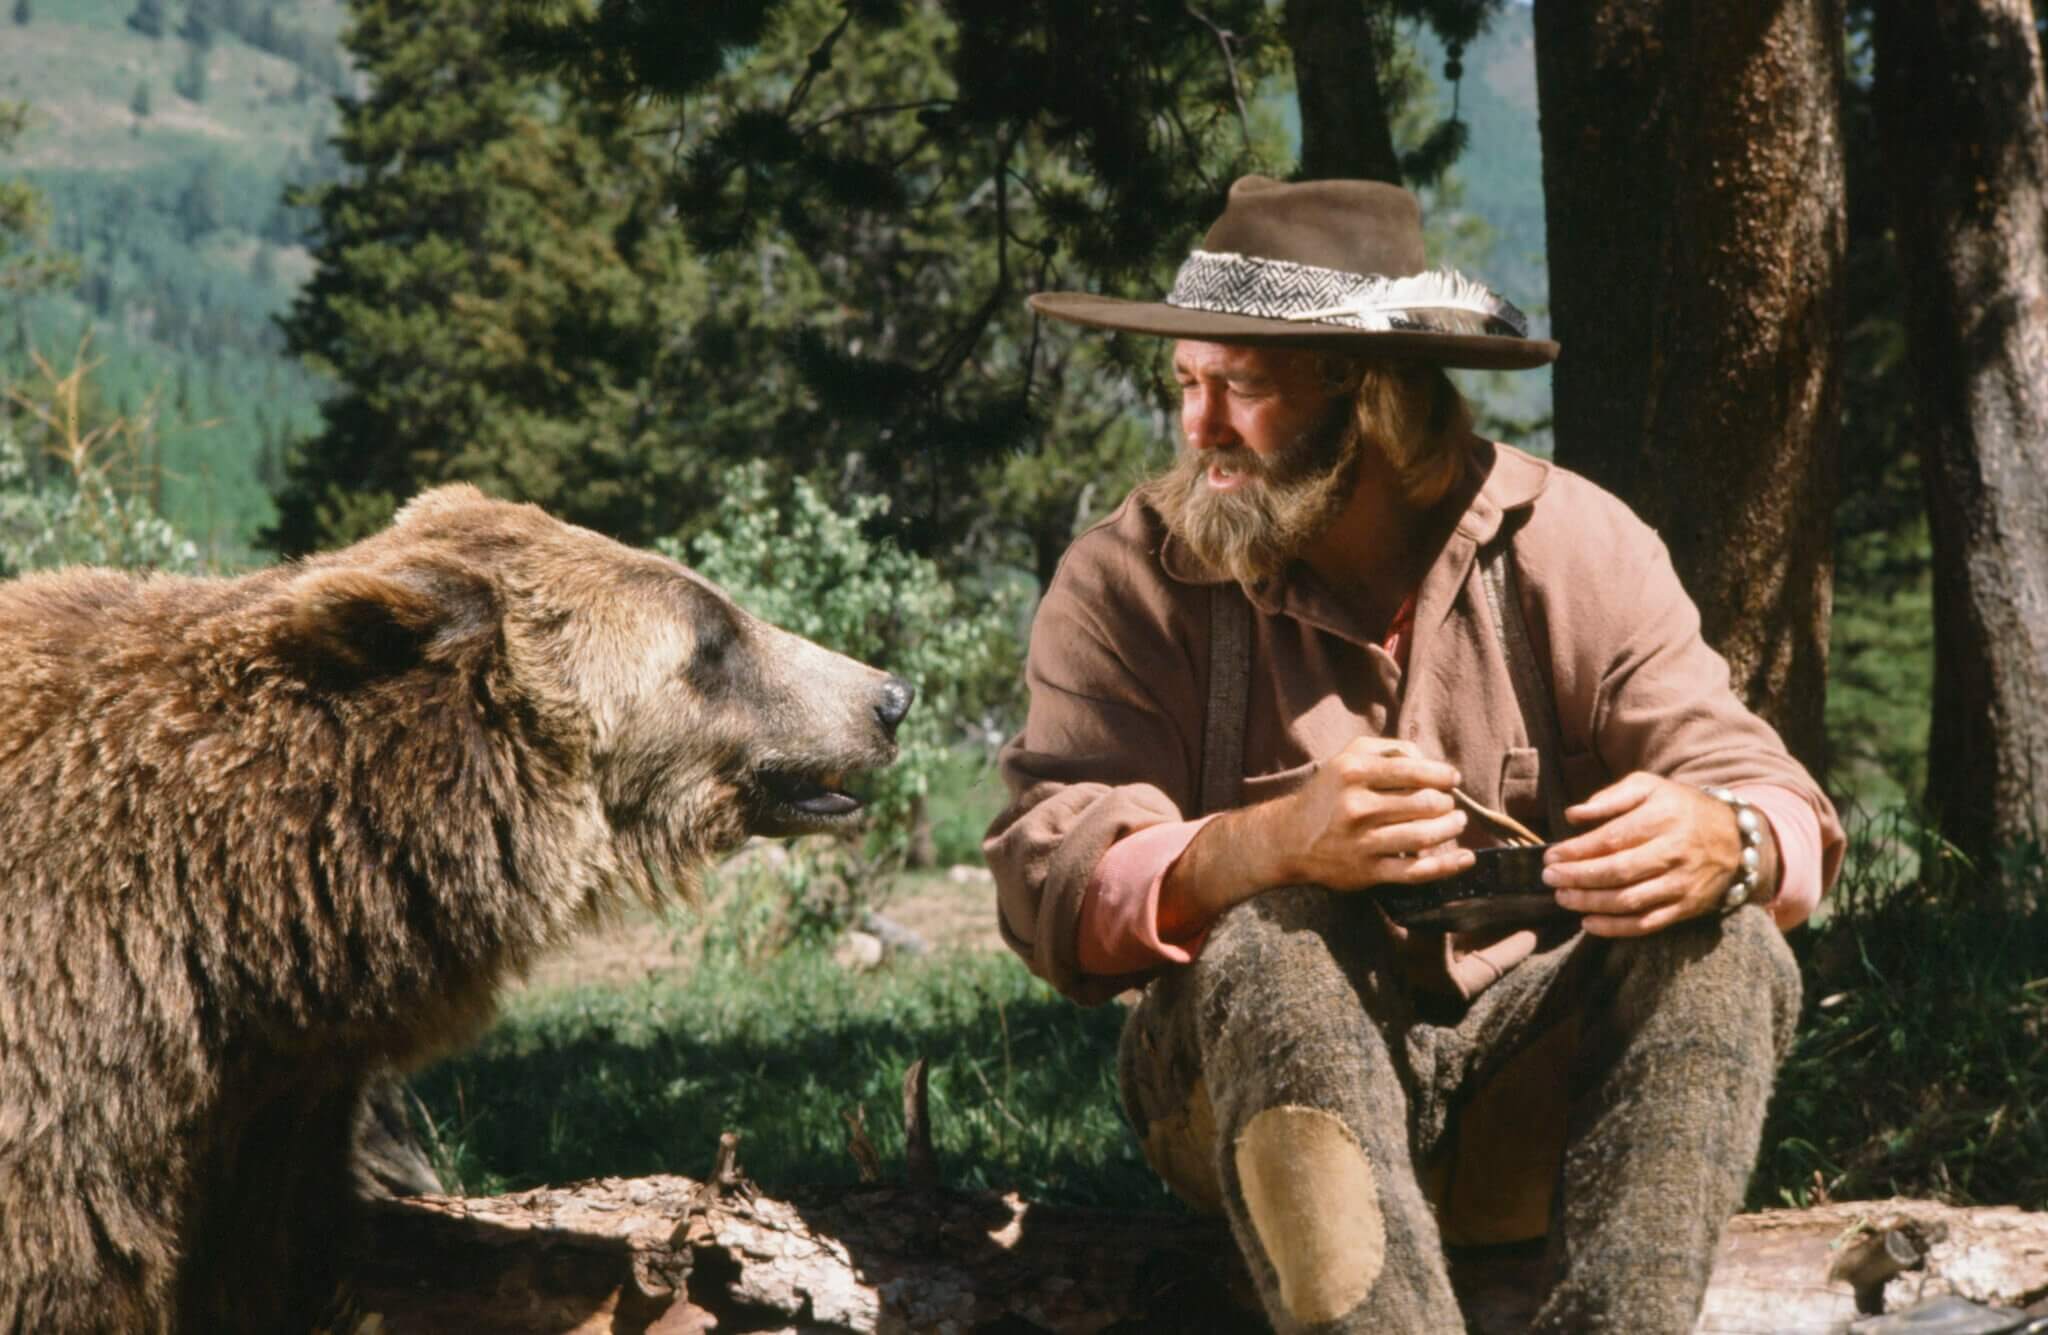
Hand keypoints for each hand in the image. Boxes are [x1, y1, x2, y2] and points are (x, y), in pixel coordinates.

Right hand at [1266, 736, 1475, 891]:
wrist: (1289, 839)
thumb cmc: (1327, 793)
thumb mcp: (1348, 757)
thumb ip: (1388, 749)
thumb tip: (1429, 761)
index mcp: (1352, 773)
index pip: (1413, 771)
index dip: (1442, 775)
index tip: (1452, 779)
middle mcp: (1356, 807)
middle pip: (1423, 804)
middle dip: (1446, 803)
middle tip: (1449, 803)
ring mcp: (1362, 842)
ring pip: (1424, 836)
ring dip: (1450, 828)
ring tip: (1456, 822)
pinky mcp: (1367, 872)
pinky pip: (1415, 871)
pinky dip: (1446, 865)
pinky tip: (1466, 858)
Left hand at [1540, 772, 1768, 936]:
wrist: (1736, 838)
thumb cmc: (1680, 808)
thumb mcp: (1650, 787)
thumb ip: (1611, 797)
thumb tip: (1573, 814)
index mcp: (1663, 818)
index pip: (1611, 839)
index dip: (1577, 850)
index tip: (1551, 856)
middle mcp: (1674, 852)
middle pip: (1617, 871)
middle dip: (1577, 877)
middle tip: (1550, 878)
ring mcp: (1682, 883)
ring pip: (1629, 900)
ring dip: (1590, 903)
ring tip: (1562, 897)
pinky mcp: (1686, 907)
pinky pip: (1647, 923)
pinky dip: (1615, 928)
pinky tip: (1588, 922)